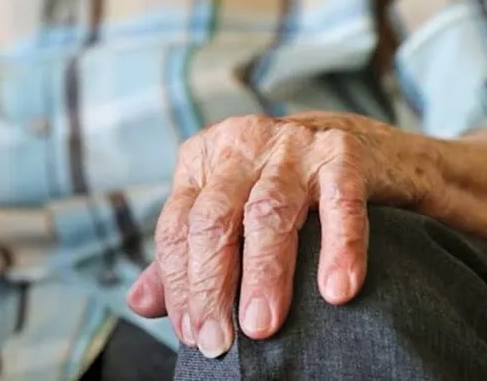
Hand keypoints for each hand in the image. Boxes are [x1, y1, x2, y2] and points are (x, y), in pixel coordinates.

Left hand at [127, 113, 441, 357]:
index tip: (192, 333)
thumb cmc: (273, 188)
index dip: (180, 283)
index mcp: (201, 160)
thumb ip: (184, 254)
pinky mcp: (341, 153)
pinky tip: (335, 290)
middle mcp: (240, 146)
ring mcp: (291, 147)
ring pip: (268, 211)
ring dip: (263, 274)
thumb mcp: (224, 210)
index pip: (178, 226)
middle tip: (219, 340)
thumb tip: (140, 302)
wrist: (347, 146)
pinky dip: (339, 247)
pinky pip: (339, 202)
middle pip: (214, 219)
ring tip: (262, 325)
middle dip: (212, 284)